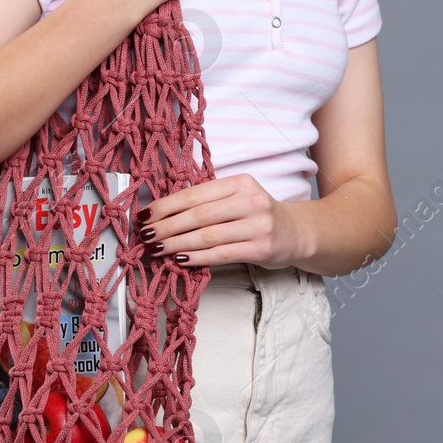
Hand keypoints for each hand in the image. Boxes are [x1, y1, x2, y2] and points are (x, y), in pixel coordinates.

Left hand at [137, 174, 307, 268]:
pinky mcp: (261, 249)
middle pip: (198, 215)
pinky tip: (180, 259)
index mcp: (240, 183)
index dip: (166, 206)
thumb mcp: (238, 198)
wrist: (297, 232)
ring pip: (207, 236)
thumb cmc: (258, 216)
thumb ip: (208, 202)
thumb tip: (162, 214)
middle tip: (146, 235)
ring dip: (177, 244)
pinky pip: (221, 254)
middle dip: (166, 227)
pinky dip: (198, 258)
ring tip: (157, 249)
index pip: (195, 194)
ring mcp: (258, 225)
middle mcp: (251, 201)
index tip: (145, 215)